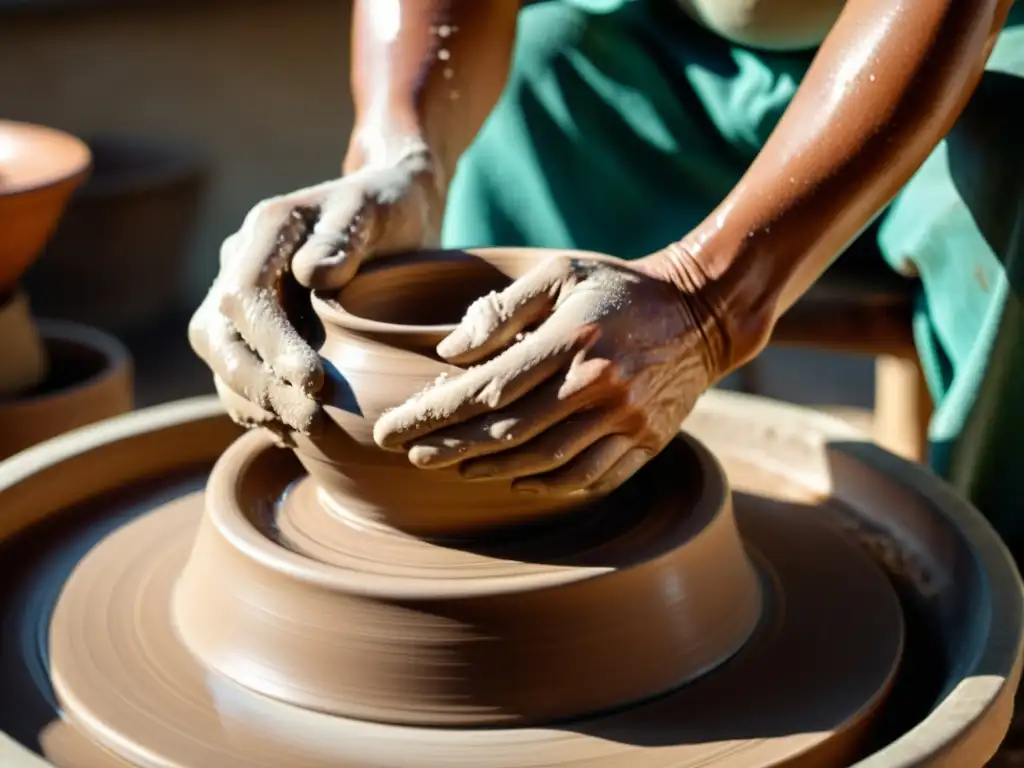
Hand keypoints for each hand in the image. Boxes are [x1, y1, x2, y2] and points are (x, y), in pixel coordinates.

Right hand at [189, 150, 441, 432]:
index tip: (314, 380)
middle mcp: (241, 262)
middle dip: (258, 384)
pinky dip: (262, 405)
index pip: (244, 295)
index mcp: (266, 230)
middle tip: (310, 418)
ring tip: (307, 429)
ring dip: (257, 402)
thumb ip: (345, 237)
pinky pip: (241, 374)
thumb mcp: (378, 211)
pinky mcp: (259, 327)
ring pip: (223, 361)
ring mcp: (245, 297)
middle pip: (218, 336)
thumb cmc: (391, 208)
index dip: (271, 344)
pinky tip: (298, 427)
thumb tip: (311, 275)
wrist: (395, 208)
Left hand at [373, 250, 745, 496]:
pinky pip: (588, 478)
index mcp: (573, 339)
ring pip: (544, 462)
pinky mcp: (646, 443)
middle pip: (508, 433)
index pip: (487, 388)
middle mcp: (599, 385)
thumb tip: (449, 353)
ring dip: (489, 470)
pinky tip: (512, 480)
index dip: (433, 414)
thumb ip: (504, 310)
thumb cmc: (619, 288)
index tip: (392, 429)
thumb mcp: (561, 274)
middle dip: (450, 448)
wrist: (705, 315)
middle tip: (411, 455)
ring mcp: (626, 420)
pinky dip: (544, 485)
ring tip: (451, 467)